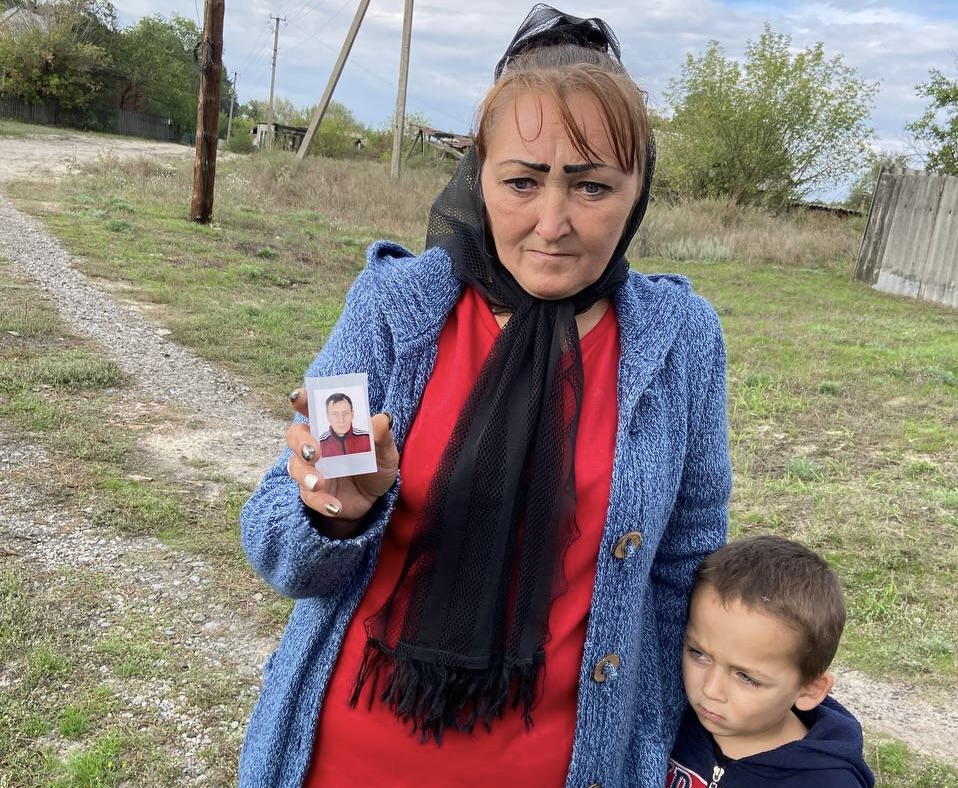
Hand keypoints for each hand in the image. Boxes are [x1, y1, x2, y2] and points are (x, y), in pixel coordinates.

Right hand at [285, 387, 399, 537]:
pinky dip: (321, 501)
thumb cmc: (377, 466)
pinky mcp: (313, 492)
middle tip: (312, 452)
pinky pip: (309, 497)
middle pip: (295, 436)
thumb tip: (383, 418)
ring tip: (319, 483)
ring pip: (295, 467)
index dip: (303, 400)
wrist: (376, 499)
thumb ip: (382, 436)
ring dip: (306, 475)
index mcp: (332, 427)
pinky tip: (335, 506)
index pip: (312, 408)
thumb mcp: (385, 452)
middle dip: (300, 442)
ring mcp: (312, 469)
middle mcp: (317, 444)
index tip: (298, 397)